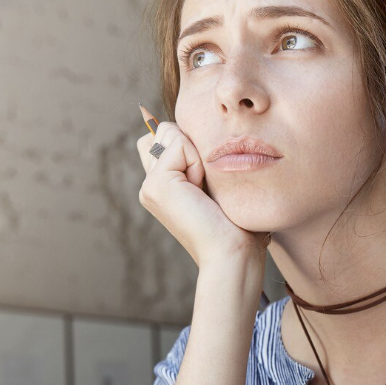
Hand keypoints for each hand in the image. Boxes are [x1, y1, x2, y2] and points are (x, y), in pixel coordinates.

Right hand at [135, 118, 268, 267]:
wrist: (232, 253)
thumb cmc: (236, 224)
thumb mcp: (217, 184)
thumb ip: (202, 160)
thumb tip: (198, 130)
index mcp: (163, 185)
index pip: (165, 137)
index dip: (192, 146)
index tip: (208, 181)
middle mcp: (151, 185)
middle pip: (164, 131)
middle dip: (190, 144)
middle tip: (205, 183)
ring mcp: (149, 186)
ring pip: (169, 132)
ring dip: (195, 152)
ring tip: (204, 188)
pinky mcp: (155, 185)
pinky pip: (178, 143)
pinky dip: (196, 160)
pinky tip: (200, 189)